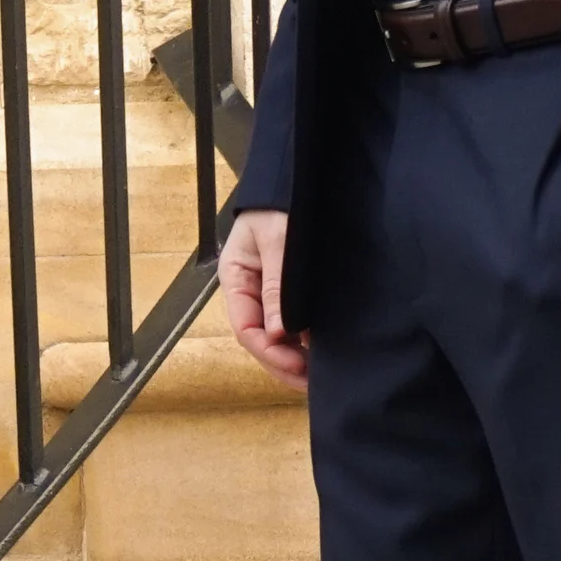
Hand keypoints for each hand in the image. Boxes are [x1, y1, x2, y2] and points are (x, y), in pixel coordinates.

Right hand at [220, 208, 310, 388]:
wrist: (297, 176)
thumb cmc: (282, 202)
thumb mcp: (278, 241)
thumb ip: (278, 286)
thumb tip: (277, 333)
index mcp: (236, 279)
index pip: (246, 328)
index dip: (270, 352)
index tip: (299, 365)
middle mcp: (250, 291)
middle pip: (261, 339)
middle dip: (283, 364)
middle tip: (312, 384)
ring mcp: (270, 294)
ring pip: (277, 336)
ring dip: (296, 357)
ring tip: (321, 376)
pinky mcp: (291, 292)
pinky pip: (295, 324)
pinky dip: (306, 342)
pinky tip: (324, 354)